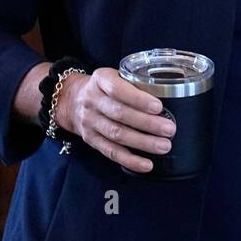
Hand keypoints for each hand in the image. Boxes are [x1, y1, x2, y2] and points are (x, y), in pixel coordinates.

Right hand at [55, 67, 176, 171]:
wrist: (72, 100)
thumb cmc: (103, 87)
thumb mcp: (114, 76)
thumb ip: (133, 83)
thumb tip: (168, 95)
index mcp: (100, 80)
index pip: (117, 89)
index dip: (138, 99)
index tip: (158, 107)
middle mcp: (92, 100)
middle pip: (119, 114)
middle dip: (147, 124)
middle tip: (169, 129)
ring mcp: (90, 122)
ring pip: (117, 134)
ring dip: (143, 142)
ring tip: (163, 146)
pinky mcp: (91, 140)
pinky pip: (111, 152)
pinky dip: (130, 160)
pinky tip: (146, 164)